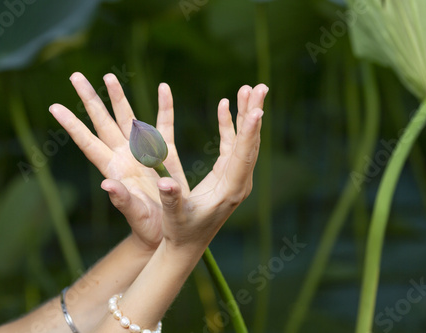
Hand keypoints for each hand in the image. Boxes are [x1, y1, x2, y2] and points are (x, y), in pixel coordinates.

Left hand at [49, 72, 189, 251]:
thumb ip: (123, 200)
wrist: (167, 229)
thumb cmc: (149, 227)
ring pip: (128, 119)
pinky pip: (164, 125)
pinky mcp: (164, 153)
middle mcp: (124, 156)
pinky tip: (164, 89)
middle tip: (76, 76)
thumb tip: (107, 185)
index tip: (55, 107)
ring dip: (118, 98)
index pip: (89, 143)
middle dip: (90, 100)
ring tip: (109, 77)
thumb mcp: (136, 215)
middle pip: (104, 122)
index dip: (73, 125)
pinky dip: (164, 106)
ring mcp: (143, 153)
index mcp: (114, 170)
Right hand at [156, 84, 267, 252]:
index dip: (249, 133)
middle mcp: (238, 182)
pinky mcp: (227, 174)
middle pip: (250, 144)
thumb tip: (165, 184)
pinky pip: (231, 145)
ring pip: (244, 141)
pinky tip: (226, 106)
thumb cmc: (180, 231)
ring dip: (246, 115)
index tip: (257, 109)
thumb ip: (171, 198)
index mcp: (229, 191)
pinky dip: (229, 125)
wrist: (188, 244)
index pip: (242, 157)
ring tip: (250, 89)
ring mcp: (235, 177)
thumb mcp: (174, 216)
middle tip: (260, 88)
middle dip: (254, 114)